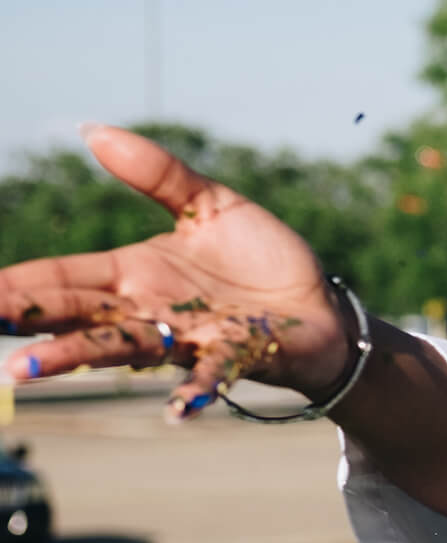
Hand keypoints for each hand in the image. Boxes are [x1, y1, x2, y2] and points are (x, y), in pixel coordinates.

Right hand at [0, 126, 350, 420]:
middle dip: (31, 320)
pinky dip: (192, 393)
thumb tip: (92, 130)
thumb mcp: (211, 205)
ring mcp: (188, 339)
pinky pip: (208, 376)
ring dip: (76, 357)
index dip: (20, 283)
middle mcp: (150, 311)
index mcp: (135, 273)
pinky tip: (174, 412)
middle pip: (80, 314)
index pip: (65, 277)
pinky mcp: (235, 356)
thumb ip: (158, 174)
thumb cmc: (262, 260)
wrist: (322, 306)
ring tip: (27, 370)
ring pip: (124, 347)